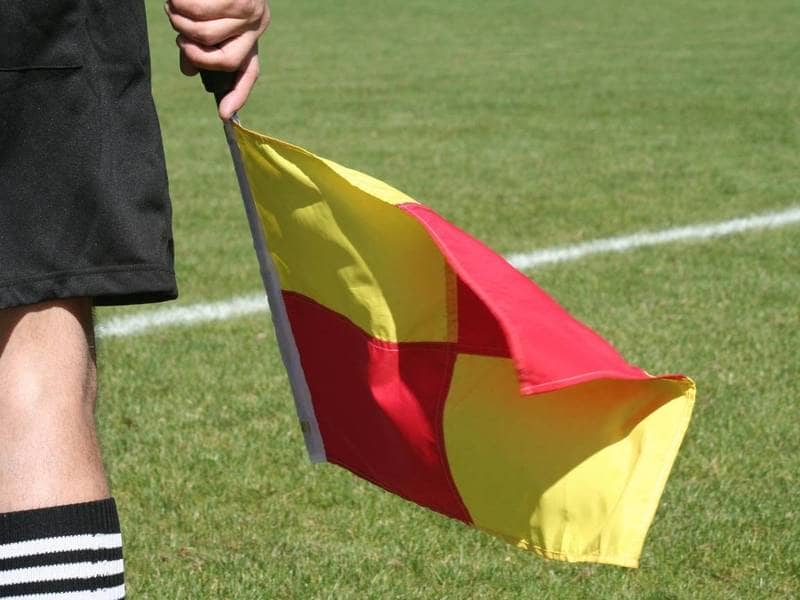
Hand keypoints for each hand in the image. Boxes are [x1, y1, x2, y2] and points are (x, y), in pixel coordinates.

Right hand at [165, 0, 270, 118]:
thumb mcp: (211, 19)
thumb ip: (200, 46)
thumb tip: (189, 71)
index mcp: (252, 35)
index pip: (249, 71)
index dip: (238, 94)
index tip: (224, 114)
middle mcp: (256, 25)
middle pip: (222, 57)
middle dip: (191, 48)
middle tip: (177, 30)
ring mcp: (250, 9)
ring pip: (206, 32)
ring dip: (180, 21)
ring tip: (174, 6)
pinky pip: (199, 9)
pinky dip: (180, 4)